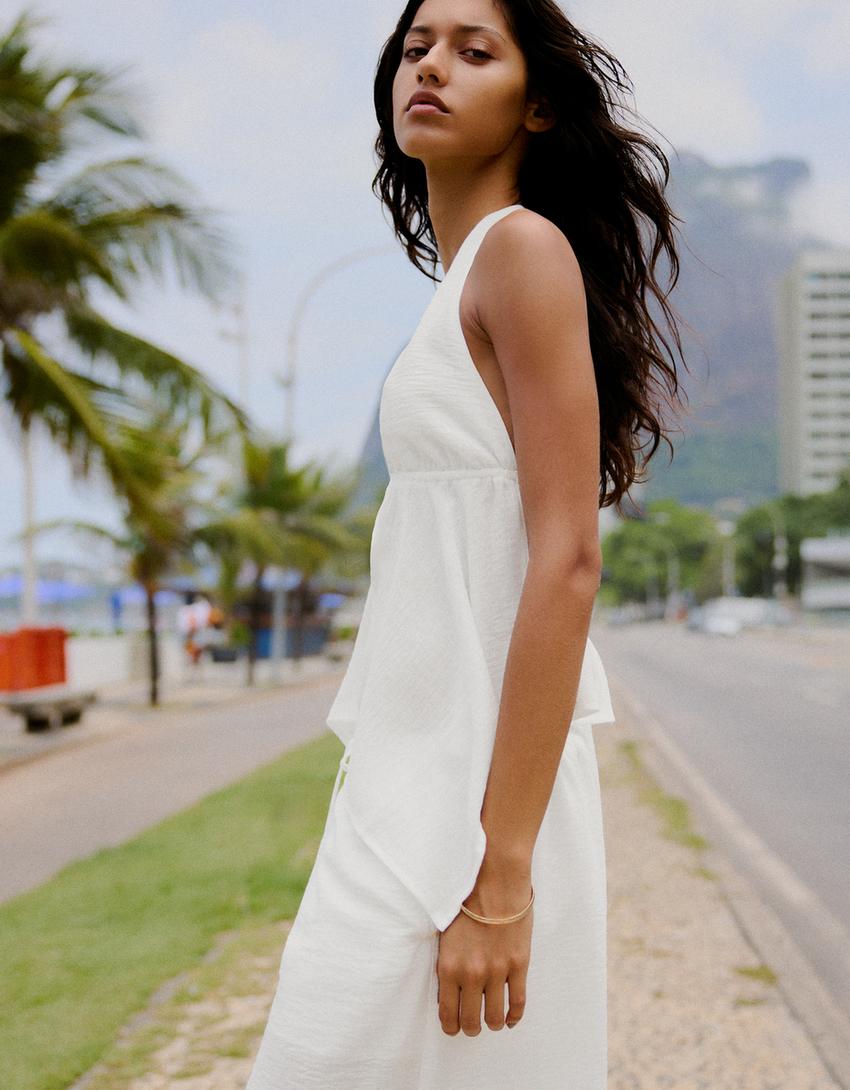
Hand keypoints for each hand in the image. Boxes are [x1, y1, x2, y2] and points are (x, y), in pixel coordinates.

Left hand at [435, 873, 532, 1035]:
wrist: (495, 883)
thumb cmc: (467, 904)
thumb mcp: (445, 935)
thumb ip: (447, 964)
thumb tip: (448, 991)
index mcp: (449, 967)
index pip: (447, 1013)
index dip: (451, 1027)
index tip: (454, 1028)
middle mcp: (472, 974)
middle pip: (471, 1021)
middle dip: (470, 1028)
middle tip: (472, 1025)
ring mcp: (497, 972)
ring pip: (495, 1017)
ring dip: (492, 1023)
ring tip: (492, 1021)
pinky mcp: (518, 965)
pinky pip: (517, 1003)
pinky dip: (514, 1017)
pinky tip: (510, 1018)